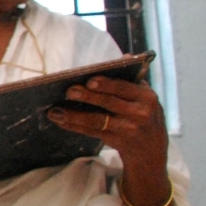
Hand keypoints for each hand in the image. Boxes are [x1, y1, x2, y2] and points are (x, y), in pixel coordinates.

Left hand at [46, 76, 168, 173]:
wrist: (151, 149)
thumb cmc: (143, 114)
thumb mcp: (144, 97)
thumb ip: (131, 79)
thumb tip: (124, 57)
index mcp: (146, 97)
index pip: (124, 88)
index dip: (107, 84)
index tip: (90, 81)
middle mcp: (139, 114)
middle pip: (109, 103)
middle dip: (88, 97)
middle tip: (69, 91)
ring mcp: (128, 129)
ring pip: (97, 120)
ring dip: (73, 115)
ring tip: (54, 111)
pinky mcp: (116, 141)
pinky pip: (91, 131)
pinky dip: (74, 126)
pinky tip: (60, 120)